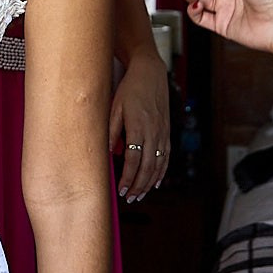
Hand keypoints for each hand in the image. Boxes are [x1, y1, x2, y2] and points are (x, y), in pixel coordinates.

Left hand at [108, 55, 170, 200]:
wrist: (150, 72)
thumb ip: (111, 131)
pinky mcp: (167, 131)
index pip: (133, 160)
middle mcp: (154, 132)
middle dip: (138, 186)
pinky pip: (166, 156)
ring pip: (158, 164)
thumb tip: (105, 153)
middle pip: (148, 166)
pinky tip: (155, 182)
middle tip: (130, 199)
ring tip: (140, 195)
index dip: (127, 177)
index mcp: (139, 126)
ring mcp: (163, 132)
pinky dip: (161, 172)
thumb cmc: (129, 89)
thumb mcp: (114, 107)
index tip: (121, 190)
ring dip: (149, 182)